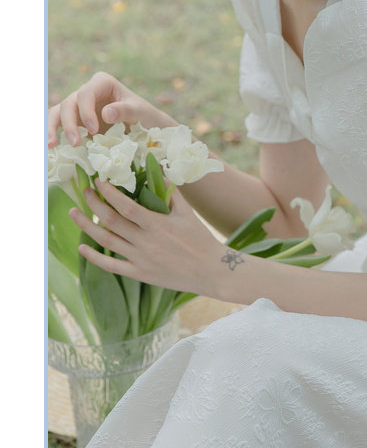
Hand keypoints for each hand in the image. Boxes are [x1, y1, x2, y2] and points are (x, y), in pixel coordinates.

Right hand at [48, 71, 174, 147]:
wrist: (147, 127)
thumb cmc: (145, 116)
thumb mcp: (140, 112)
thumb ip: (124, 110)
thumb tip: (106, 113)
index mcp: (102, 83)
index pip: (86, 93)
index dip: (86, 111)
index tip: (93, 130)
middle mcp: (88, 91)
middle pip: (70, 103)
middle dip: (69, 123)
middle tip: (76, 143)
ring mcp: (80, 106)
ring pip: (59, 112)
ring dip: (52, 128)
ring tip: (51, 145)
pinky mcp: (76, 121)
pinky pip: (59, 124)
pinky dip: (53, 133)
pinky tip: (50, 147)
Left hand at [72, 179, 223, 294]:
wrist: (211, 271)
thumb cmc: (201, 240)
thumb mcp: (188, 214)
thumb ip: (172, 194)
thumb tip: (159, 173)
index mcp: (157, 225)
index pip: (126, 206)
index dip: (109, 193)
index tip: (99, 181)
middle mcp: (145, 241)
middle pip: (111, 220)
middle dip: (94, 203)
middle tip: (84, 191)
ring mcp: (140, 259)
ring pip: (106, 240)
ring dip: (87, 225)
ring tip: (74, 212)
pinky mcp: (140, 273)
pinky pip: (111, 265)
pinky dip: (94, 257)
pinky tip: (82, 247)